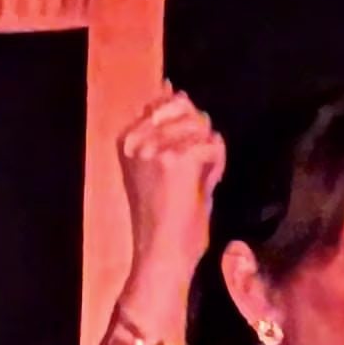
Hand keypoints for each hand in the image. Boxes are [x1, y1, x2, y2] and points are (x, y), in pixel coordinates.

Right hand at [114, 87, 226, 315]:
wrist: (163, 255)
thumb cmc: (165, 217)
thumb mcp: (160, 164)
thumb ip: (168, 126)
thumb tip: (175, 88)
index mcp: (126, 138)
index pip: (168, 102)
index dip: (187, 129)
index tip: (179, 162)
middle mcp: (136, 138)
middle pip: (188, 109)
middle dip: (200, 137)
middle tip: (190, 174)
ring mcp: (154, 146)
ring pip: (203, 126)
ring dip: (209, 153)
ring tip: (196, 182)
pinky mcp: (176, 159)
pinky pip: (214, 144)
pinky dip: (217, 166)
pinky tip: (203, 187)